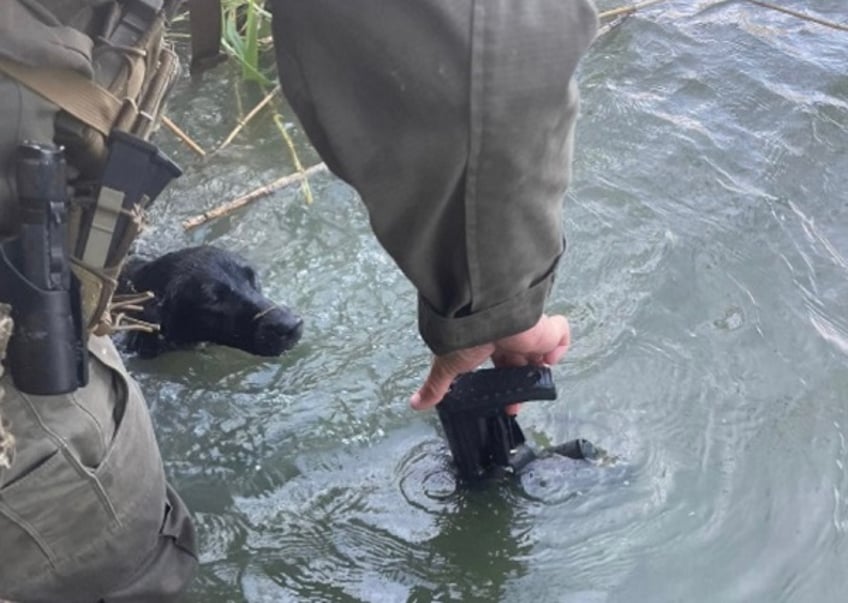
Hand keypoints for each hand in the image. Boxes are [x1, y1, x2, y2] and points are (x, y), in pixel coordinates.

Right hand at [409, 314, 570, 411]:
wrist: (481, 317)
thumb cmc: (462, 336)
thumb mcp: (447, 367)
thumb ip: (435, 387)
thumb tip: (415, 403)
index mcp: (488, 342)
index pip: (501, 363)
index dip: (504, 381)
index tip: (506, 403)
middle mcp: (509, 336)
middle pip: (523, 360)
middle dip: (523, 382)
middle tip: (518, 404)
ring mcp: (528, 331)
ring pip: (543, 349)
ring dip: (542, 367)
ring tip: (537, 383)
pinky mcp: (544, 328)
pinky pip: (561, 335)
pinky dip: (560, 347)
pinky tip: (549, 359)